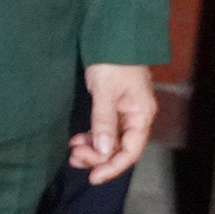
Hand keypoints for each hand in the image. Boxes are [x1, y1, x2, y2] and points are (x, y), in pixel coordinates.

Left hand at [70, 62, 154, 184]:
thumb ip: (104, 121)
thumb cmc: (114, 61)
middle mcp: (136, 117)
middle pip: (120, 149)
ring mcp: (125, 112)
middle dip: (98, 157)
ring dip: (93, 149)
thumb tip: (103, 151)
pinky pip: (104, 130)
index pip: (130, 151)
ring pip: (110, 141)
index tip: (93, 177)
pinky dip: (92, 137)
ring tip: (73, 151)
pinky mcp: (114, 106)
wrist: (113, 36)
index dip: (112, 167)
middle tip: (75, 157)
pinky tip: (78, 139)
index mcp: (141, 115)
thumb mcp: (106, 91)